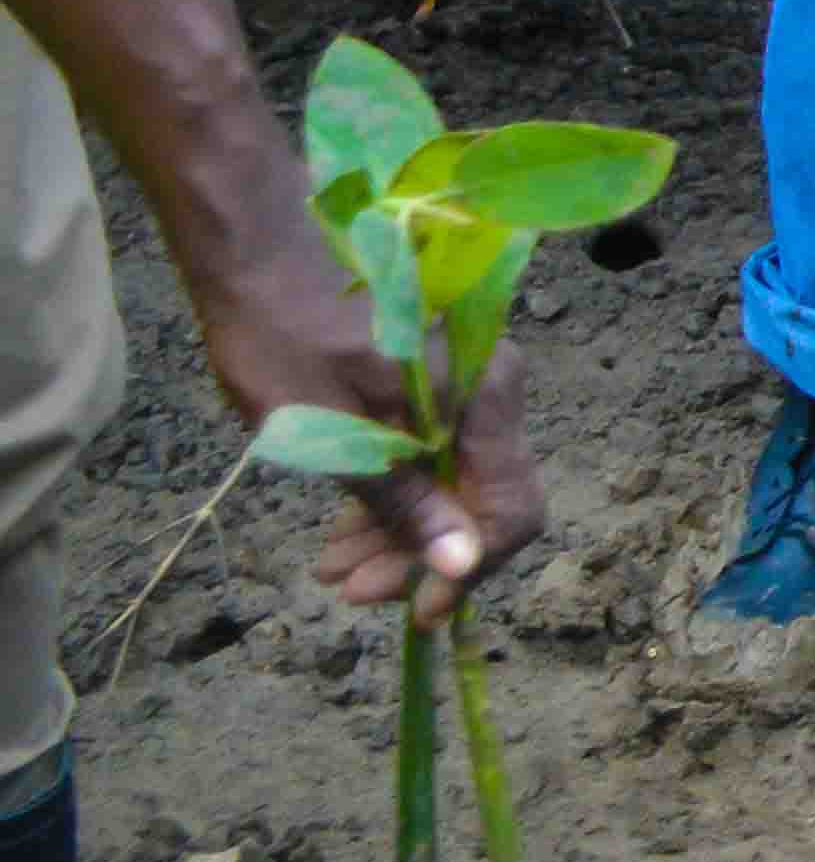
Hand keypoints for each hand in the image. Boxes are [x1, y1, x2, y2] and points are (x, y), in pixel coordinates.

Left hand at [193, 242, 538, 627]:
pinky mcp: (437, 385)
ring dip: (402, 533)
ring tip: (334, 567)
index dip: (469, 570)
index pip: (510, 508)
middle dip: (422, 556)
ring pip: (456, 483)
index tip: (415, 611)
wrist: (258, 251)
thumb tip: (462, 563)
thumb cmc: (285, 335)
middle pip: (483, 501)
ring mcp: (467, 385)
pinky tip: (346, 526)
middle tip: (350, 589)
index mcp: (480, 397)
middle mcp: (491, 390)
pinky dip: (396, 495)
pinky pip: (435, 456)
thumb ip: (402, 499)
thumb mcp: (333, 432)